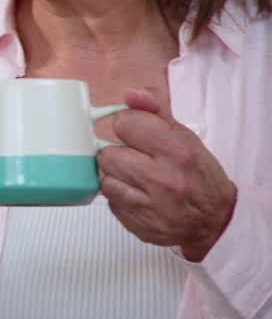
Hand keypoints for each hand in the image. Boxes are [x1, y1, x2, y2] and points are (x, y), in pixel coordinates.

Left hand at [98, 89, 236, 260]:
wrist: (214, 221)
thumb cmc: (198, 175)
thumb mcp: (185, 137)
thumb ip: (155, 111)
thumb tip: (131, 94)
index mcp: (178, 151)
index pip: (125, 123)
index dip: (128, 126)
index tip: (137, 134)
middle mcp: (164, 179)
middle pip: (108, 153)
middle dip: (119, 153)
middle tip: (136, 159)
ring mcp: (150, 206)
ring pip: (105, 178)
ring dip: (115, 176)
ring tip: (136, 177)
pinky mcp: (138, 224)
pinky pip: (109, 201)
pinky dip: (118, 195)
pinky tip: (137, 195)